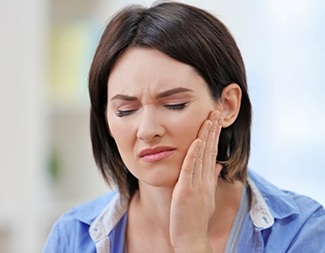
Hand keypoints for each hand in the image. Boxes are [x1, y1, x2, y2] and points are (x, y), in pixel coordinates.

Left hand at [169, 110, 222, 252]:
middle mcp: (205, 180)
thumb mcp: (206, 196)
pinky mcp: (186, 191)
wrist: (191, 239)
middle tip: (216, 110)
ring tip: (209, 118)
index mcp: (207, 180)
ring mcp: (196, 185)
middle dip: (213, 129)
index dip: (214, 135)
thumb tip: (217, 164)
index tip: (215, 119)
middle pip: (210, 149)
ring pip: (202, 156)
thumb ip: (211, 178)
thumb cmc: (196, 218)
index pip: (212, 152)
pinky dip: (193, 155)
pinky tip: (196, 141)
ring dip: (205, 136)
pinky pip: (190, 170)